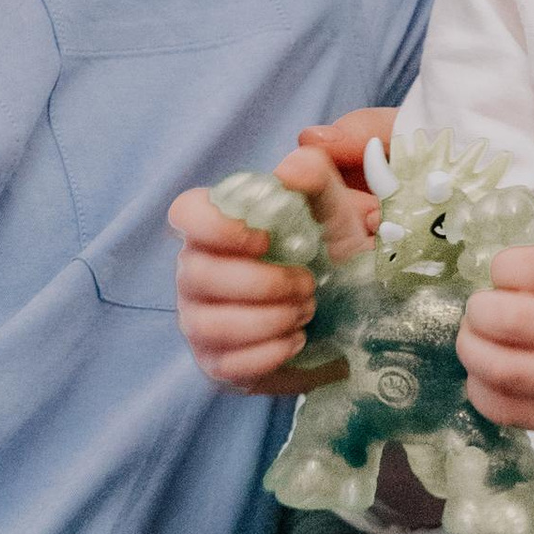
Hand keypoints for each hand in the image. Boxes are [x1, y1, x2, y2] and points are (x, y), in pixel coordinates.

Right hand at [167, 112, 393, 391]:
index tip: (263, 239)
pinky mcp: (216, 364)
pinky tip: (295, 340)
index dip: (214, 226)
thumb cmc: (329, 260)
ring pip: (209, 323)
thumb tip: (288, 170)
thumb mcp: (332, 213)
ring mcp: (200, 321)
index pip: (184, 213)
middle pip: (197, 274)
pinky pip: (229, 362)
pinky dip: (270, 352)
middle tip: (309, 286)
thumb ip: (314, 178)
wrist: (350, 322)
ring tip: (305, 312)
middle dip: (263, 283)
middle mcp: (196, 272)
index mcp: (216, 229)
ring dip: (268, 319)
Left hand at [459, 208, 533, 449]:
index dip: (502, 265)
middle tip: (482, 304)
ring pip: (504, 371)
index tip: (502, 268)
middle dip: (478, 308)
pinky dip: (483, 393)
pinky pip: (512, 412)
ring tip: (476, 336)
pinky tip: (487, 375)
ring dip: (472, 350)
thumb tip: (510, 206)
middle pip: (512, 321)